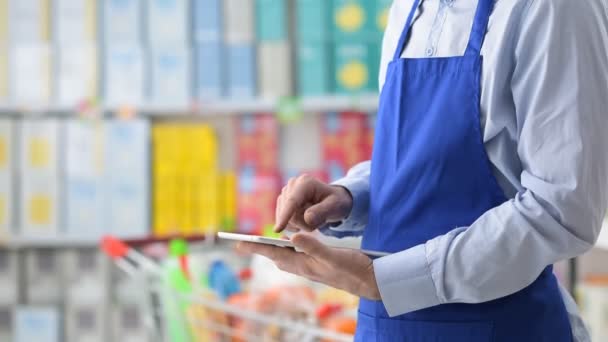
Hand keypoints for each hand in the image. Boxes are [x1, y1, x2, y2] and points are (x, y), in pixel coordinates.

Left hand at [237, 233, 380, 300]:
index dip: (256, 248)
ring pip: (287, 256)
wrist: (370, 281)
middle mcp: (305, 267)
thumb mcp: (334, 257)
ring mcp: (312, 267)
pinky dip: (290, 248)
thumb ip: (314, 246)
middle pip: (277, 256)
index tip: (238, 244)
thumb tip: (293, 237)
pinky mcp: (319, 264)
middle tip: (245, 243)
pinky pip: (298, 255)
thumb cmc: (354, 269)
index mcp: (305, 265)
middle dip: (261, 249)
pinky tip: (292, 243)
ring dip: (274, 248)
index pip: (274, 254)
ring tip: (262, 242)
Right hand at [275, 174, 352, 232]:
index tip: (278, 229)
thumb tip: (307, 218)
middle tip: (320, 221)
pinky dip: (294, 225)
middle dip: (303, 223)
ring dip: (300, 225)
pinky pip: (283, 220)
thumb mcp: (335, 206)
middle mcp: (293, 184)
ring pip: (285, 218)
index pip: (292, 201)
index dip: (285, 215)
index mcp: (306, 183)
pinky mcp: (282, 201)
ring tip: (315, 219)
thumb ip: (322, 212)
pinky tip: (305, 222)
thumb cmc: (336, 202)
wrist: (334, 200)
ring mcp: (286, 192)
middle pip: (289, 213)